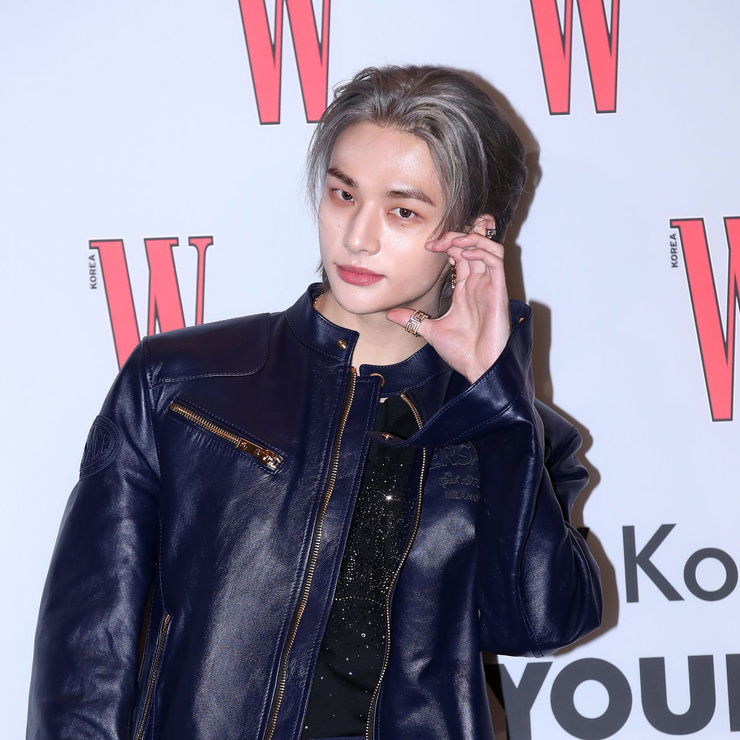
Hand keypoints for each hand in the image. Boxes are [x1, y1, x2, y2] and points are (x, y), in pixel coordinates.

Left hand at [386, 218, 510, 382]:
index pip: (461, 254)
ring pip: (488, 246)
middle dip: (456, 236)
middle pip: (474, 245)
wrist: (479, 367)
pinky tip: (464, 253)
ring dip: (470, 238)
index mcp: (466, 289)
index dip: (446, 244)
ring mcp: (490, 285)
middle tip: (436, 241)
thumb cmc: (462, 352)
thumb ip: (411, 319)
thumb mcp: (429, 330)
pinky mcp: (499, 290)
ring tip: (452, 242)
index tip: (427, 247)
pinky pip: (496, 260)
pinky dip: (481, 250)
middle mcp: (479, 283)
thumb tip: (389, 314)